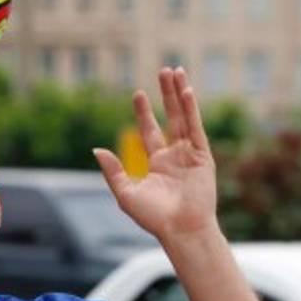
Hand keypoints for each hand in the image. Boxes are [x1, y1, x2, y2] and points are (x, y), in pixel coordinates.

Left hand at [93, 67, 216, 240]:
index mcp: (158, 164)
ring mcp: (191, 155)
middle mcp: (175, 156)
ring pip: (184, 118)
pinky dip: (191, 110)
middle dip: (166, 95)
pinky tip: (186, 91)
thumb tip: (97, 149)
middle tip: (163, 71)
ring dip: (180, 95)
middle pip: (170, 117)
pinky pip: (196, 128)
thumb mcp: (126, 192)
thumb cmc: (153, 217)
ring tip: (176, 71)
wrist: (180, 230)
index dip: (144, 112)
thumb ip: (113, 170)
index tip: (139, 93)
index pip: (150, 130)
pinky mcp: (204, 157)